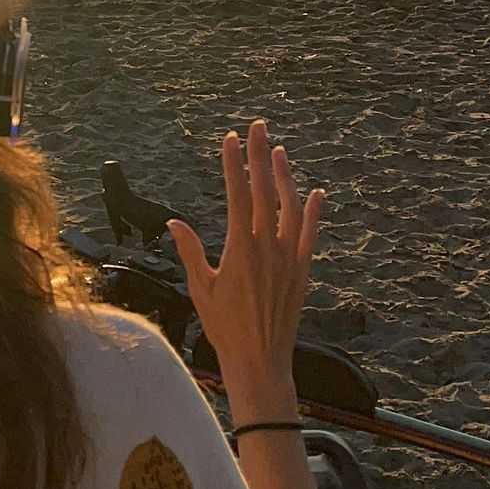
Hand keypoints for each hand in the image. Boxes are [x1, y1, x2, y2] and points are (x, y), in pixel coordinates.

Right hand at [168, 122, 323, 418]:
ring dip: (285, 177)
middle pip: (263, 191)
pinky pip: (310, 235)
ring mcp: (288, 258)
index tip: (230, 139)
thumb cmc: (224, 328)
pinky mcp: (302, 271)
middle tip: (258, 127)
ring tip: (280, 152)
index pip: (236, 194)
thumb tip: (174, 223)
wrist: (259, 360)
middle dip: (260, 156)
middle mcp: (267, 247)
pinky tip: (315, 192)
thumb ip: (191, 252)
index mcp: (239, 248)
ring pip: (290, 207)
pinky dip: (314, 212)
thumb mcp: (201, 289)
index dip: (234, 164)